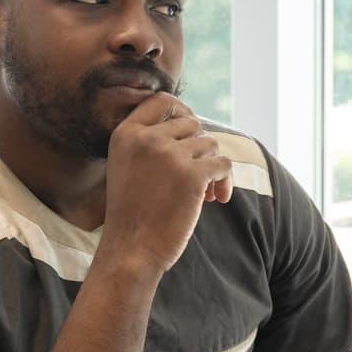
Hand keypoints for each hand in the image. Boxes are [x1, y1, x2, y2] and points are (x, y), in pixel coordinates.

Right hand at [102, 92, 232, 274]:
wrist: (131, 250)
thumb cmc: (132, 215)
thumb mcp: (127, 167)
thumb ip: (150, 143)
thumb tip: (195, 126)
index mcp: (126, 134)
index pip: (162, 100)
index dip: (182, 112)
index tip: (190, 135)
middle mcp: (147, 138)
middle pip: (192, 124)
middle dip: (199, 148)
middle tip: (196, 178)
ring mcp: (170, 155)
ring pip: (210, 144)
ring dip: (212, 168)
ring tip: (202, 194)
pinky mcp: (192, 175)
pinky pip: (224, 164)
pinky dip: (225, 181)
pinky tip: (215, 200)